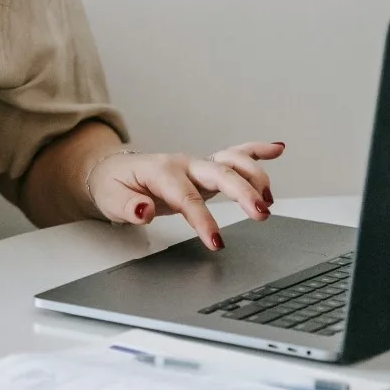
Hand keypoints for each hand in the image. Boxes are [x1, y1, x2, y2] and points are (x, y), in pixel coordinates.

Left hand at [86, 141, 285, 249]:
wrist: (111, 170)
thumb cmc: (113, 185)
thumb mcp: (111, 199)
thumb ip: (128, 206)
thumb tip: (144, 211)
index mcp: (161, 172)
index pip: (187, 197)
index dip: (204, 219)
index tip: (217, 241)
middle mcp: (184, 165)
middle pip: (219, 173)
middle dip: (243, 192)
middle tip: (261, 214)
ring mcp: (197, 165)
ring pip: (232, 161)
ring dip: (255, 176)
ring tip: (269, 200)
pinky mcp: (206, 169)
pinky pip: (235, 154)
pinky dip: (257, 150)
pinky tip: (278, 149)